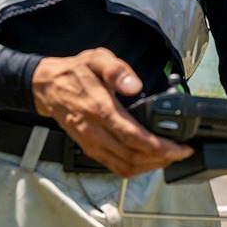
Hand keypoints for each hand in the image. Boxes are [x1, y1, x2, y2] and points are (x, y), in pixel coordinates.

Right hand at [31, 49, 191, 177]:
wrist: (47, 86)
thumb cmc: (75, 72)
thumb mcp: (97, 58)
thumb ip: (117, 70)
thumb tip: (134, 85)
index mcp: (100, 109)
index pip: (134, 136)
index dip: (160, 146)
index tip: (179, 147)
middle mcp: (94, 131)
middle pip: (132, 156)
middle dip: (161, 158)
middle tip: (180, 152)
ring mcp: (90, 143)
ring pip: (124, 166)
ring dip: (149, 166)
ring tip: (168, 157)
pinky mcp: (88, 148)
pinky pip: (114, 166)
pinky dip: (134, 168)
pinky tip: (147, 160)